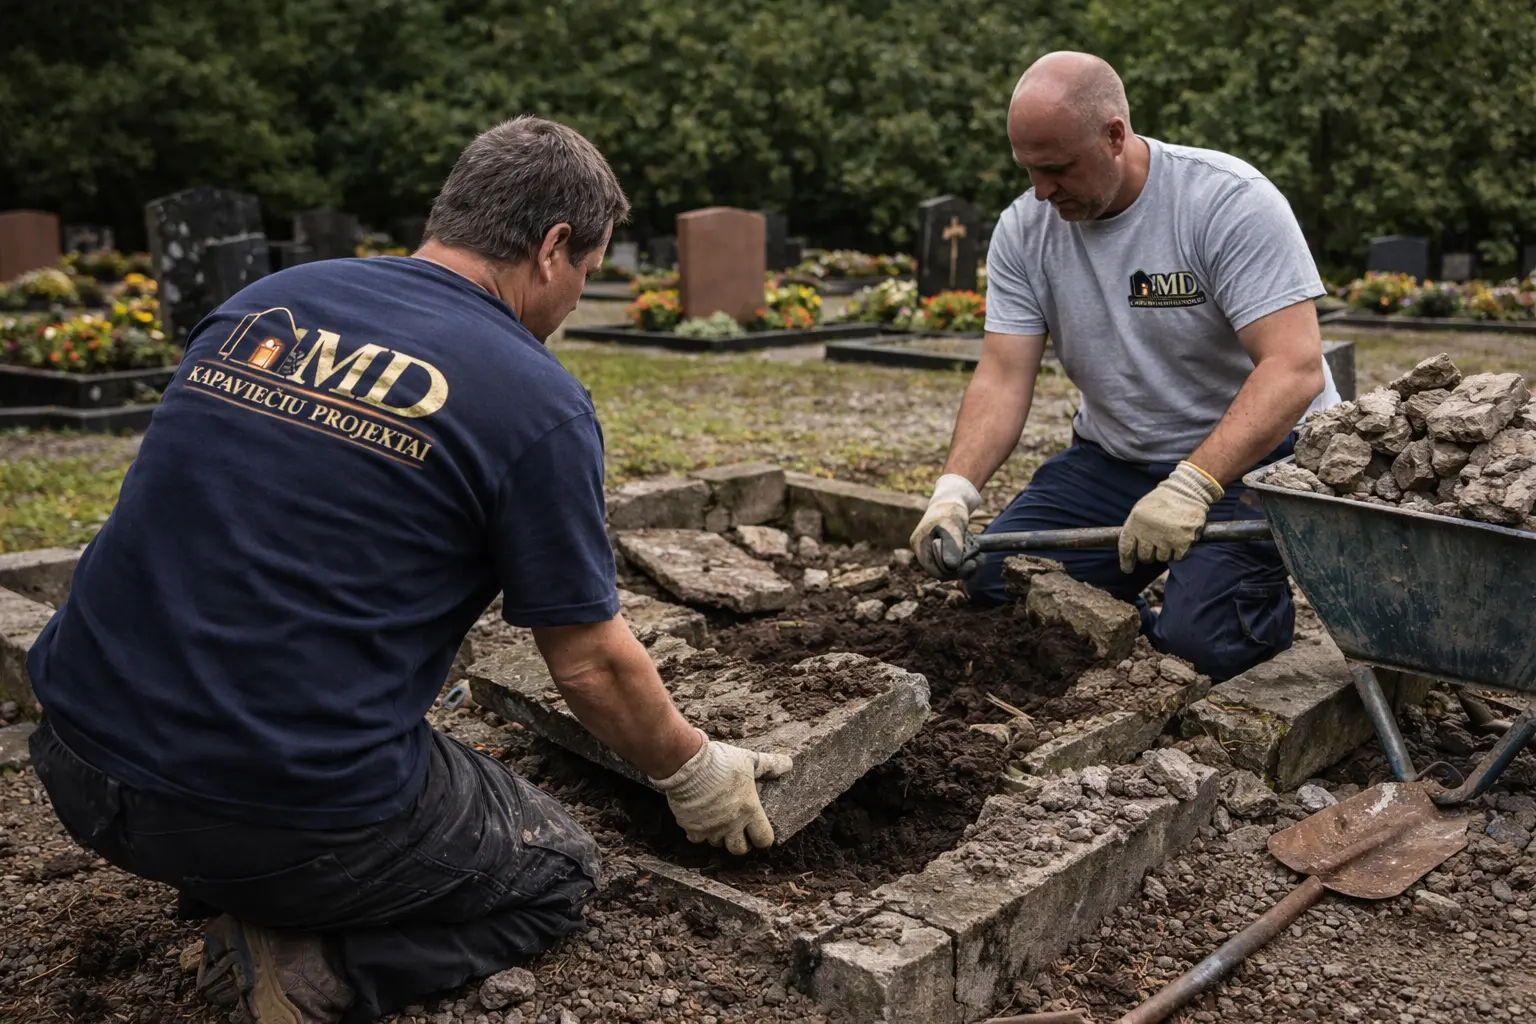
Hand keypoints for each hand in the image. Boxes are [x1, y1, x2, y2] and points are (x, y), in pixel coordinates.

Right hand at [650, 731, 792, 854]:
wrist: (688, 764)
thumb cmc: (721, 762)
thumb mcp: (749, 760)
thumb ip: (769, 765)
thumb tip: (788, 763)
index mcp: (749, 810)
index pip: (764, 839)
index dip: (763, 839)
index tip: (760, 835)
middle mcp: (731, 824)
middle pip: (739, 850)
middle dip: (741, 843)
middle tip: (739, 832)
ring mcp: (711, 829)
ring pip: (717, 843)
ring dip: (719, 836)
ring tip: (719, 822)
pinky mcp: (691, 828)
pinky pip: (697, 838)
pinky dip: (699, 833)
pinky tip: (700, 820)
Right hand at [910, 474, 981, 578]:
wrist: (953, 497)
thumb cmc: (950, 508)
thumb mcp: (952, 525)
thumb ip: (951, 545)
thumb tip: (951, 567)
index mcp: (919, 544)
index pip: (933, 569)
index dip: (952, 572)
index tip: (971, 565)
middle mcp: (923, 549)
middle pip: (941, 571)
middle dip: (960, 569)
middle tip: (978, 562)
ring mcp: (931, 549)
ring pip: (948, 568)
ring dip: (964, 565)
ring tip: (979, 558)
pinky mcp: (942, 549)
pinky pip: (952, 561)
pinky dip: (964, 560)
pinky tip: (975, 555)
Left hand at [1118, 461, 1224, 572]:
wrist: (1188, 490)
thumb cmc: (1163, 500)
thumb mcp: (1141, 509)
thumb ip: (1135, 527)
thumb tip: (1131, 547)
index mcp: (1135, 522)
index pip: (1126, 548)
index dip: (1126, 561)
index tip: (1128, 569)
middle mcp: (1148, 532)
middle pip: (1145, 556)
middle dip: (1149, 554)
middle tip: (1155, 546)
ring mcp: (1165, 538)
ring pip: (1162, 558)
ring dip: (1165, 552)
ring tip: (1169, 537)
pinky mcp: (1182, 542)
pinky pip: (1177, 556)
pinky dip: (1179, 551)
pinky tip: (1180, 539)